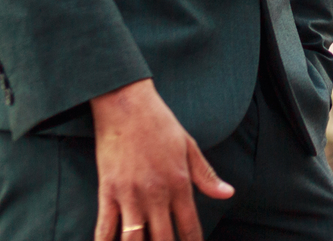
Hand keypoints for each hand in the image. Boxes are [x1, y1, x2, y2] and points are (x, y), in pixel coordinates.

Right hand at [91, 79, 232, 240]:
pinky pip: (104, 229)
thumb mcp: (189, 147)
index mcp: (180, 183)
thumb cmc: (161, 124)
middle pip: (163, 239)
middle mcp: (157, 195)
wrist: (127, 106)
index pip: (190, 226)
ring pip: (134, 240)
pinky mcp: (108, 193)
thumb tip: (227, 194)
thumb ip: (206, 175)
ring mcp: (130, 196)